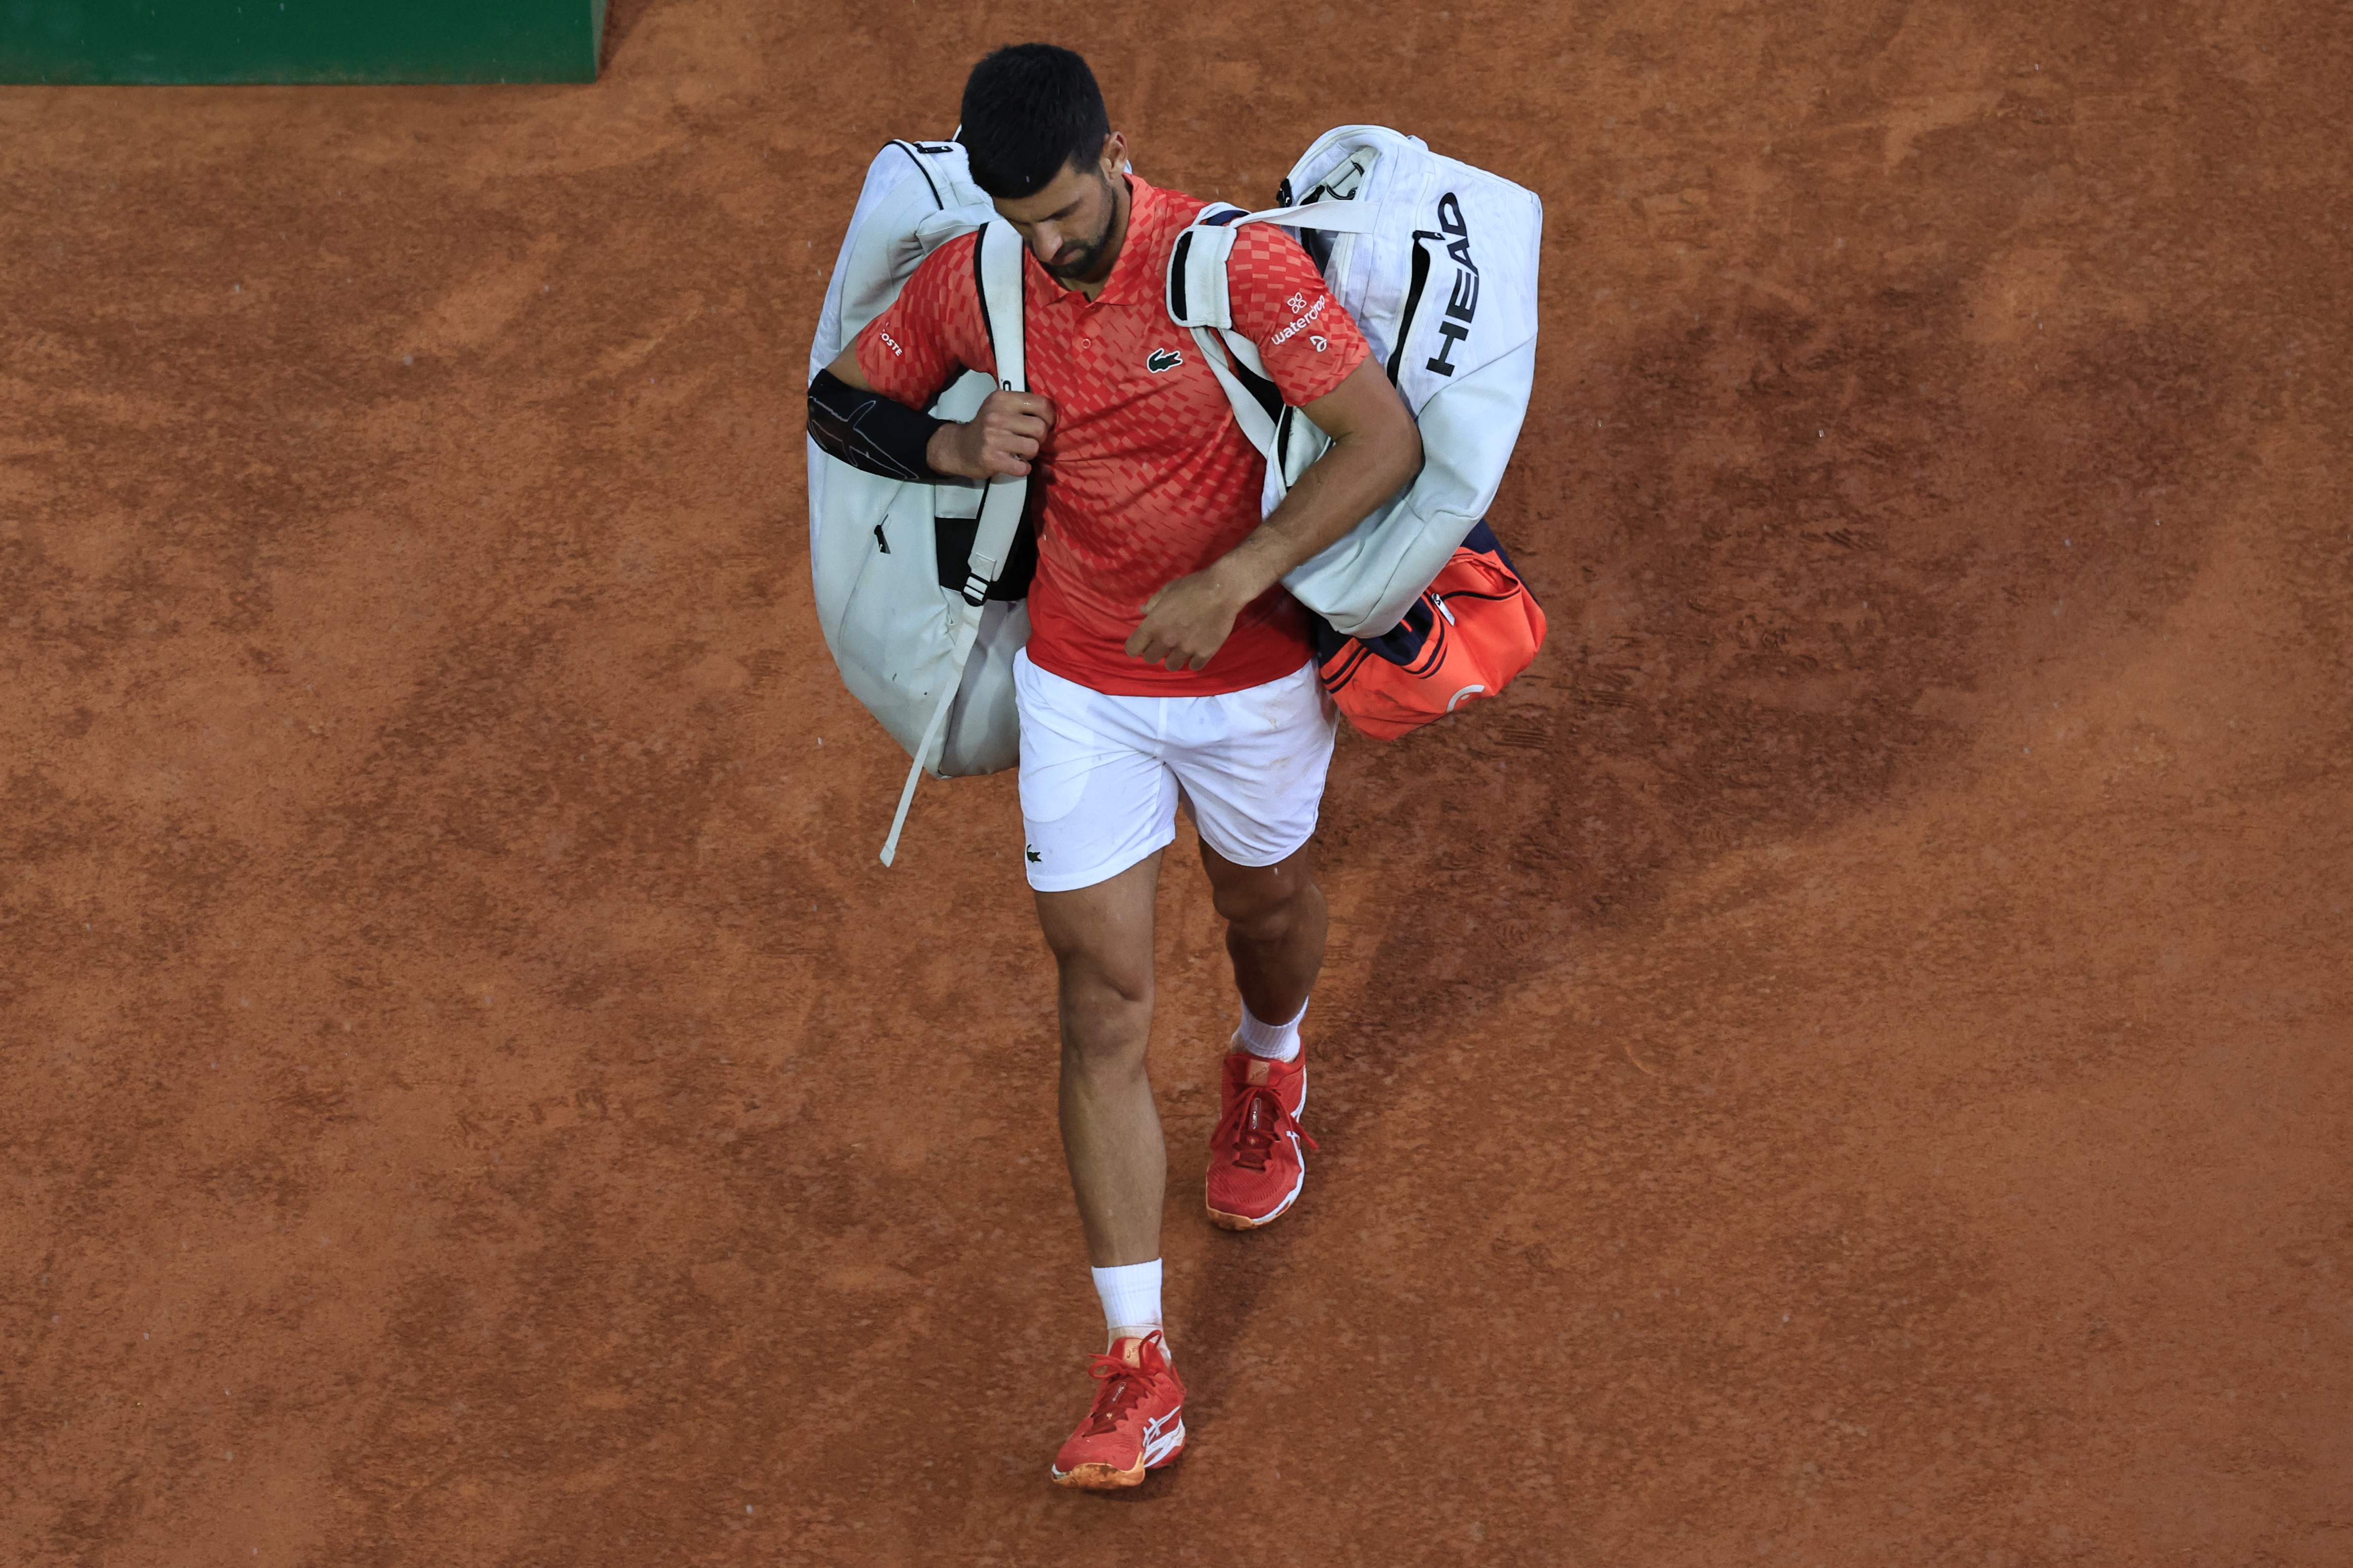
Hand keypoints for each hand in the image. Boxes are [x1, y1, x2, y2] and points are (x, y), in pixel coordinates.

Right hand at [928, 389, 1056, 478]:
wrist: (960, 448)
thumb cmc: (987, 427)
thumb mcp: (1001, 408)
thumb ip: (1024, 408)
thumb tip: (1056, 419)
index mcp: (1002, 399)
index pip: (1041, 404)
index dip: (1049, 417)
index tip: (1044, 424)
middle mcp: (997, 416)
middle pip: (1040, 428)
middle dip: (1040, 438)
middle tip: (1030, 441)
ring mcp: (993, 438)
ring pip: (1033, 447)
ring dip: (1031, 454)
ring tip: (1020, 452)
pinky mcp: (992, 459)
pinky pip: (1023, 467)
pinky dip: (1023, 469)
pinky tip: (1015, 464)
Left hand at [1125, 561, 1260, 671]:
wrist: (1223, 590)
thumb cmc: (1192, 587)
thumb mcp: (1168, 590)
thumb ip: (1153, 604)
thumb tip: (1142, 611)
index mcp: (1153, 625)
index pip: (1132, 648)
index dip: (1136, 646)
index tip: (1143, 643)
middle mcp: (1166, 640)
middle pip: (1150, 659)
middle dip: (1155, 652)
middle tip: (1164, 644)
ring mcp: (1186, 649)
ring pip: (1171, 666)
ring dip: (1174, 658)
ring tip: (1181, 648)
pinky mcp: (1204, 654)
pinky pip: (1193, 666)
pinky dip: (1194, 660)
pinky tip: (1197, 650)